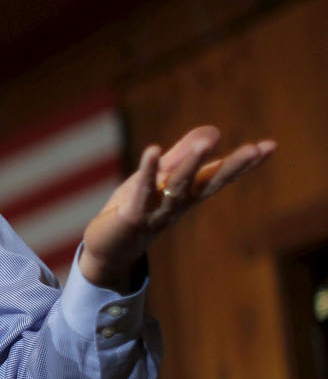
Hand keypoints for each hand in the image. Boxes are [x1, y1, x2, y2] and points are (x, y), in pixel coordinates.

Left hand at [80, 125, 275, 288]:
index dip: (244, 162)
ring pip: (178, 186)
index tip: (270, 146)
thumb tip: (215, 130)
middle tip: (257, 149)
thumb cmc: (137, 208)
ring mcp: (157, 211)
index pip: (219, 175)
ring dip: (192, 165)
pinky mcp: (133, 215)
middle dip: (233, 167)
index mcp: (187, 193)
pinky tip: (152, 150)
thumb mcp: (160, 177)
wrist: (108, 248)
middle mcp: (178, 203)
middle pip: (208, 182)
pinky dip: (148, 171)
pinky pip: (143, 191)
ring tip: (207, 143)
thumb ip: (183, 154)